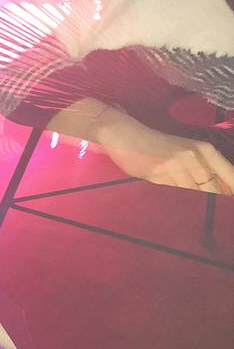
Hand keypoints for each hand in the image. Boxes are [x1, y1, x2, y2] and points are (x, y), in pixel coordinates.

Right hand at [92, 108, 233, 194]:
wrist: (126, 135)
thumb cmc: (156, 145)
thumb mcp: (186, 150)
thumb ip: (204, 169)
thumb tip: (223, 193)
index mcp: (204, 149)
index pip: (230, 176)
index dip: (231, 192)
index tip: (227, 204)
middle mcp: (194, 156)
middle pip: (215, 190)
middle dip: (215, 203)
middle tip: (213, 214)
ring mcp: (176, 166)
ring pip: (194, 194)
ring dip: (195, 205)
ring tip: (186, 204)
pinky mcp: (159, 174)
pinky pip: (174, 194)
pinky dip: (178, 201)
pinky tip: (173, 200)